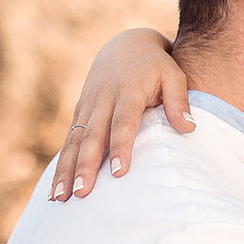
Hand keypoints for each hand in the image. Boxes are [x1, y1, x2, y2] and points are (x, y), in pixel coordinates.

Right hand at [50, 29, 191, 199]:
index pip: (123, 122)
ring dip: (66, 170)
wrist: (127, 45)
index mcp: (127, 91)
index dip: (120, 146)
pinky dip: (61, 166)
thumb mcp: (173, 76)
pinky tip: (54, 191)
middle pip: (92, 136)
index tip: (119, 172)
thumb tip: (189, 129)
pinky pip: (68, 142)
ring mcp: (87, 107)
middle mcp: (102, 100)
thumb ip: (179, 101)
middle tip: (82, 193)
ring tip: (60, 199)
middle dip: (85, 166)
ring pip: (74, 142)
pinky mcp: (79, 113)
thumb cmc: (156, 66)